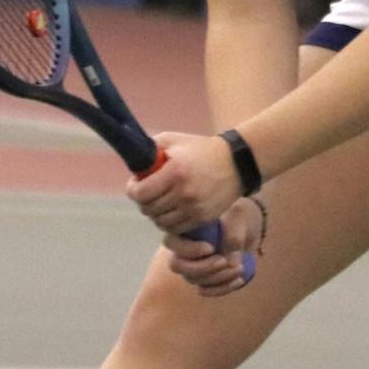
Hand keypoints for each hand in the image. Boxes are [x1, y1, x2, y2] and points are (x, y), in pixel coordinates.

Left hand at [126, 130, 240, 235]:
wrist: (236, 163)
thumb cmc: (201, 149)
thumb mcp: (174, 140)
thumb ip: (152, 148)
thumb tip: (135, 162)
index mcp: (175, 172)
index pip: (140, 193)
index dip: (132, 190)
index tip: (135, 184)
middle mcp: (183, 192)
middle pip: (148, 209)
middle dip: (143, 201)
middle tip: (147, 193)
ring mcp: (194, 208)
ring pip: (160, 221)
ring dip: (155, 213)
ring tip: (159, 202)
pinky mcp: (203, 218)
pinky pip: (176, 229)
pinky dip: (168, 222)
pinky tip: (171, 211)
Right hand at [163, 197, 263, 295]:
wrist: (246, 225)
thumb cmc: (237, 215)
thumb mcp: (237, 217)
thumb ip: (232, 234)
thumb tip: (230, 261)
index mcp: (182, 229)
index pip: (171, 243)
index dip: (189, 249)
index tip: (211, 248)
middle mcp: (183, 249)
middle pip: (178, 266)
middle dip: (201, 267)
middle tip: (224, 261)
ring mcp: (192, 266)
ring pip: (194, 280)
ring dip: (217, 278)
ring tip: (239, 268)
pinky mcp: (205, 278)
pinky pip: (207, 290)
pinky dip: (222, 288)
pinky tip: (239, 280)